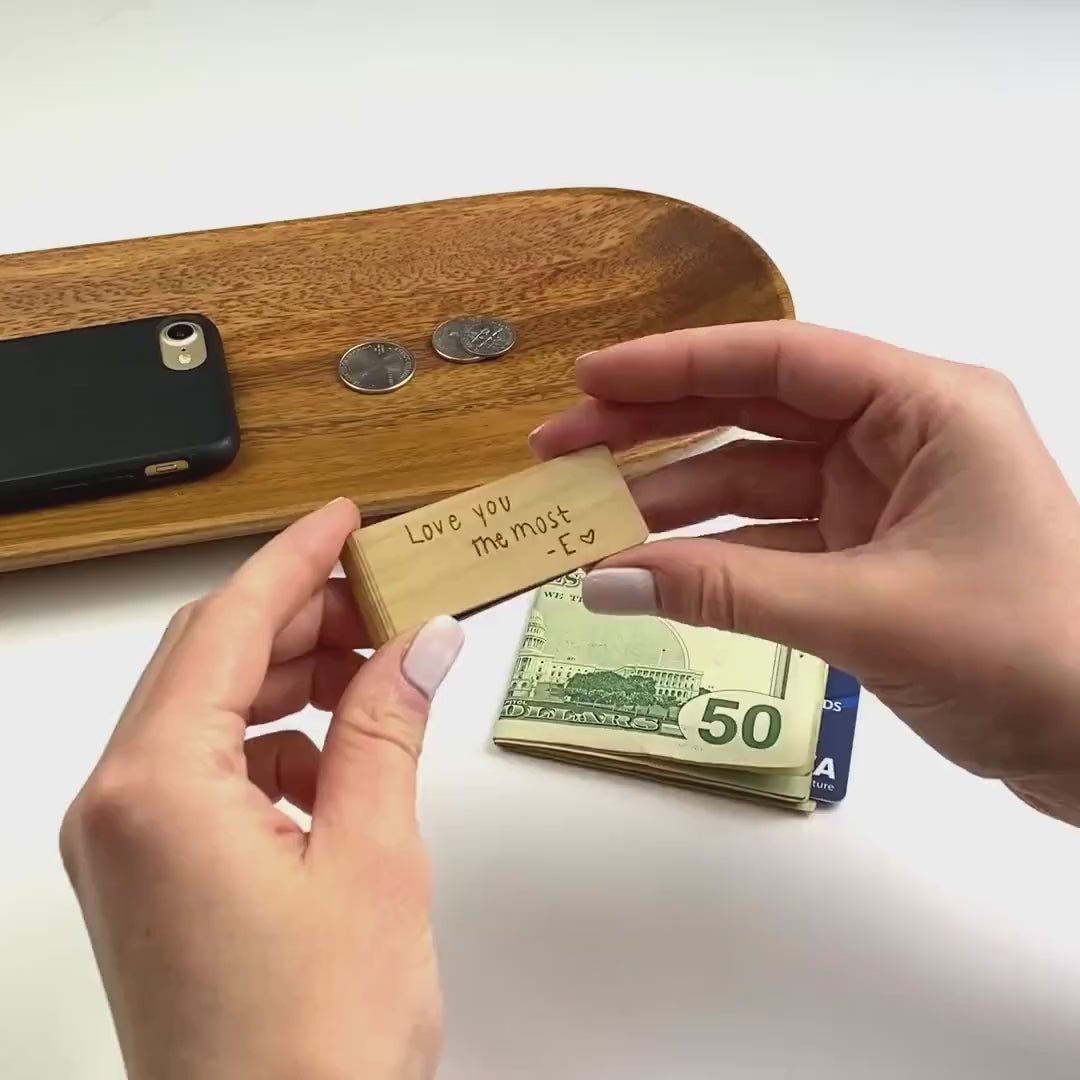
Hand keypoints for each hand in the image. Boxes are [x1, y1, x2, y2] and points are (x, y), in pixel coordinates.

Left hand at [59, 499, 463, 1079]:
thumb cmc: (310, 1050)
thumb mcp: (374, 859)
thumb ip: (388, 730)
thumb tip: (419, 643)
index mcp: (154, 789)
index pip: (228, 626)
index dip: (293, 559)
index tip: (342, 520)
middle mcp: (118, 809)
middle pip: (209, 661)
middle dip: (301, 618)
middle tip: (385, 594)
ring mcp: (127, 846)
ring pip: (210, 714)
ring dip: (292, 681)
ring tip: (375, 671)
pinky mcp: (153, 877)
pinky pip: (210, 771)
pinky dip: (277, 745)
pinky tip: (340, 761)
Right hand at [530, 321, 1079, 825]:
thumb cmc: (1033, 655)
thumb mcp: (870, 612)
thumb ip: (729, 592)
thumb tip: (604, 581)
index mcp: (927, 409)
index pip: (780, 361)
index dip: (677, 364)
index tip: (592, 381)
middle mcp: (902, 439)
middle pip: (755, 414)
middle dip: (656, 429)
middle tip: (564, 445)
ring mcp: (884, 501)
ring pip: (757, 482)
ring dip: (675, 501)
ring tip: (589, 517)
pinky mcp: (872, 558)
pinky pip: (773, 541)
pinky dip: (714, 557)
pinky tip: (653, 572)